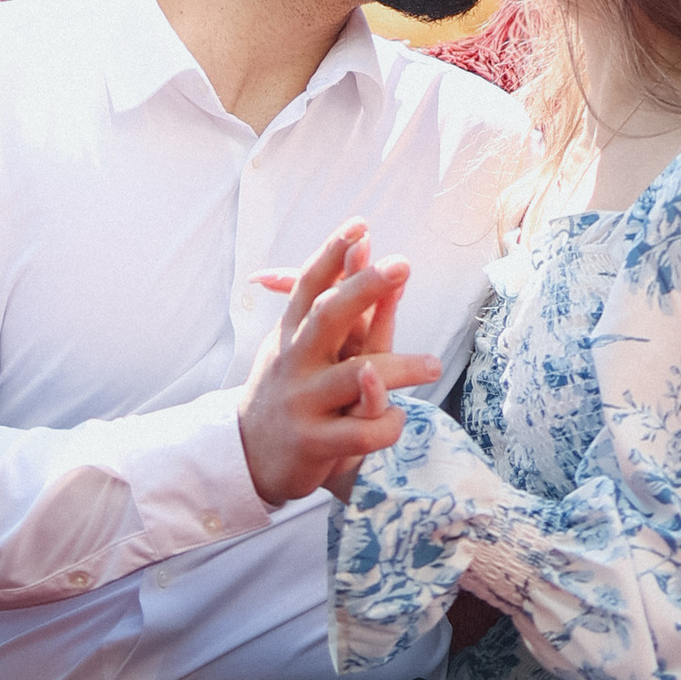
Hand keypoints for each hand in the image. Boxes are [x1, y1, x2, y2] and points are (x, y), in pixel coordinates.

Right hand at [237, 223, 438, 507]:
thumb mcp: (300, 343)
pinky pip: (360, 432)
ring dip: (400, 368)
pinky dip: (387, 424)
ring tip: (433, 365)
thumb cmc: (289, 388)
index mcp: (292, 333)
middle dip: (363, 287)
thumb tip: (366, 242)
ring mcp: (302, 401)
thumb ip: (335, 300)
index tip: (360, 224)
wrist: (247, 455)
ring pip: (356, 376)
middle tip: (400, 264)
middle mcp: (294, 360)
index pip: (311, 284)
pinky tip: (399, 418)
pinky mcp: (314, 442)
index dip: (333, 252)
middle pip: (327, 316)